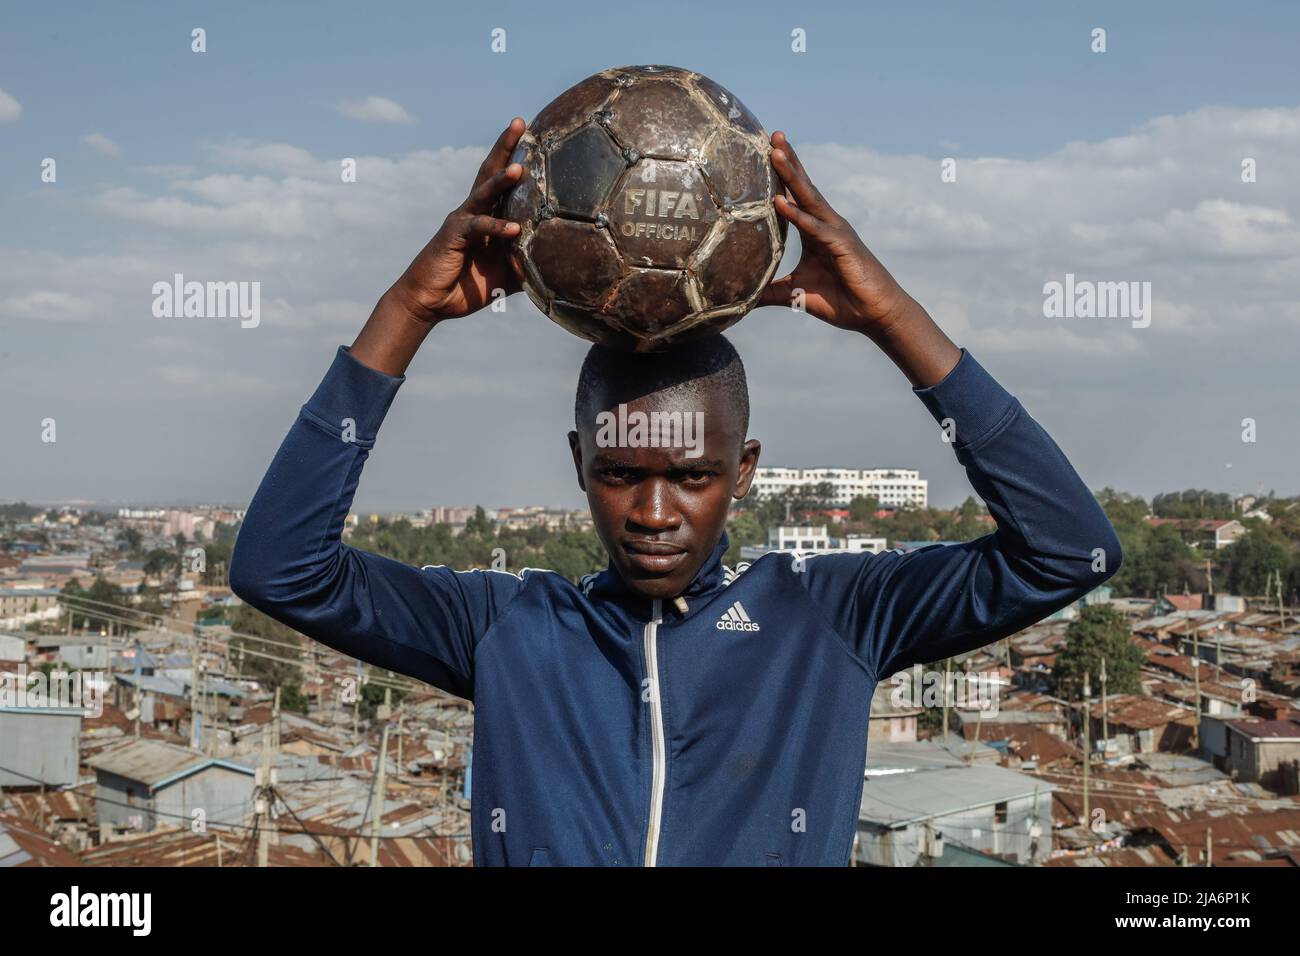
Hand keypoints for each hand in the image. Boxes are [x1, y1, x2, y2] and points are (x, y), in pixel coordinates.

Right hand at [385, 117, 526, 323]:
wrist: (431, 301)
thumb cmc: (468, 286)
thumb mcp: (508, 275)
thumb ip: (530, 266)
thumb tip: (563, 270)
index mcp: (488, 216)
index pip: (505, 182)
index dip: (518, 158)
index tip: (537, 135)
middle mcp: (475, 211)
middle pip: (491, 172)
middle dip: (506, 147)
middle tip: (520, 123)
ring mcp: (463, 220)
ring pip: (484, 193)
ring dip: (501, 180)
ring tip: (520, 169)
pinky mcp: (453, 236)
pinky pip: (478, 228)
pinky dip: (497, 228)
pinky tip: (514, 229)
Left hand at [759, 130, 916, 336]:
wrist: (874, 314)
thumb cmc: (841, 301)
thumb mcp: (795, 295)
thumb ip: (769, 292)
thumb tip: (740, 299)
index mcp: (813, 231)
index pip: (794, 196)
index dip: (780, 175)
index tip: (763, 151)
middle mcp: (825, 225)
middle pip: (802, 187)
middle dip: (787, 160)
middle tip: (772, 134)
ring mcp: (835, 232)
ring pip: (809, 198)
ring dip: (790, 175)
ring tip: (774, 152)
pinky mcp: (842, 246)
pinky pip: (815, 228)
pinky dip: (797, 215)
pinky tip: (780, 202)